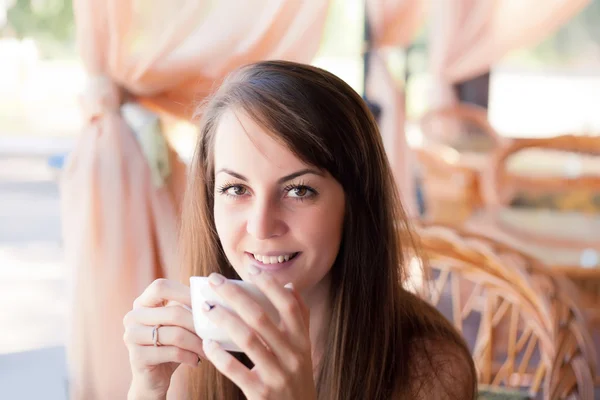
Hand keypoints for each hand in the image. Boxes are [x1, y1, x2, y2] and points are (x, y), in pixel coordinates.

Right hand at [123, 279, 204, 398]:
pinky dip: (190, 356)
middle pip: (174, 312)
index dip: (185, 292)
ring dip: (197, 343)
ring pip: (175, 334)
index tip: (205, 304)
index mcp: (142, 303)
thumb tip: (212, 297)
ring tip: (208, 349)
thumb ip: (186, 307)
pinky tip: (196, 361)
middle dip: (198, 324)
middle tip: (213, 333)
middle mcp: (133, 316)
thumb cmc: (170, 345)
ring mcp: (132, 336)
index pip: (161, 287)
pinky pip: (173, 352)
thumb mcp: (178, 323)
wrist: (153, 379)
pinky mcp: (137, 357)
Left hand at [201, 268, 315, 399]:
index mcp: (303, 340)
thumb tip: (288, 285)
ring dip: (224, 319)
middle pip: (261, 317)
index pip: (288, 304)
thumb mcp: (303, 349)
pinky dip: (220, 355)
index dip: (269, 284)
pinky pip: (237, 370)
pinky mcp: (262, 393)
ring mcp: (278, 375)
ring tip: (206, 307)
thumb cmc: (295, 377)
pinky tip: (208, 343)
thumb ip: (299, 318)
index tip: (250, 268)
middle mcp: (293, 355)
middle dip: (235, 295)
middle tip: (215, 281)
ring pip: (247, 339)